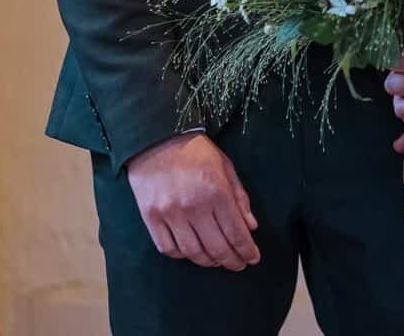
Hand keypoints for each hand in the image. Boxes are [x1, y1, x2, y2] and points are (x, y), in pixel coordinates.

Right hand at [124, 132, 260, 269]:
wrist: (156, 138)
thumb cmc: (195, 152)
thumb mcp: (225, 167)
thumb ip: (239, 197)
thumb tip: (251, 227)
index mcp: (216, 192)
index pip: (236, 233)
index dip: (247, 250)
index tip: (253, 258)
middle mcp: (193, 206)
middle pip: (217, 248)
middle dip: (232, 261)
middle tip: (238, 264)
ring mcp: (170, 213)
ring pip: (193, 253)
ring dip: (209, 261)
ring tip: (217, 260)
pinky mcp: (151, 217)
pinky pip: (168, 248)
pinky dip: (182, 255)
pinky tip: (191, 251)